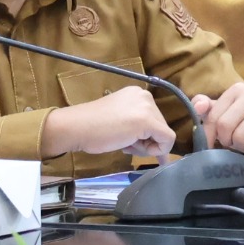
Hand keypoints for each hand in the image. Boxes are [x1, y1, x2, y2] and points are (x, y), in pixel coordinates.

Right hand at [43, 85, 177, 159]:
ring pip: (164, 134)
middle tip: (126, 146)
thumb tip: (157, 143)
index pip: (154, 119)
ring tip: (125, 145)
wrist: (76, 127)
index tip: (131, 143)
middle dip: (146, 142)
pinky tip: (135, 149)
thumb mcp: (120, 119)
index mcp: (138, 94)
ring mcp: (147, 107)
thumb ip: (137, 126)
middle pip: (160, 126)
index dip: (147, 136)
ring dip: (147, 146)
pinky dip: (158, 150)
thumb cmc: (92, 127)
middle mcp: (145, 96)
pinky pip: (168, 140)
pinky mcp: (147, 121)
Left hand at [195, 81, 243, 159]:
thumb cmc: (242, 121)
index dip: (209, 133)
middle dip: (225, 140)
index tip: (211, 141)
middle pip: (226, 126)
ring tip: (243, 143)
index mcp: (237, 90)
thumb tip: (198, 107)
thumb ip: (206, 108)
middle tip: (231, 141)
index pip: (214, 116)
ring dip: (239, 146)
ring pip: (240, 137)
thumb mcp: (221, 112)